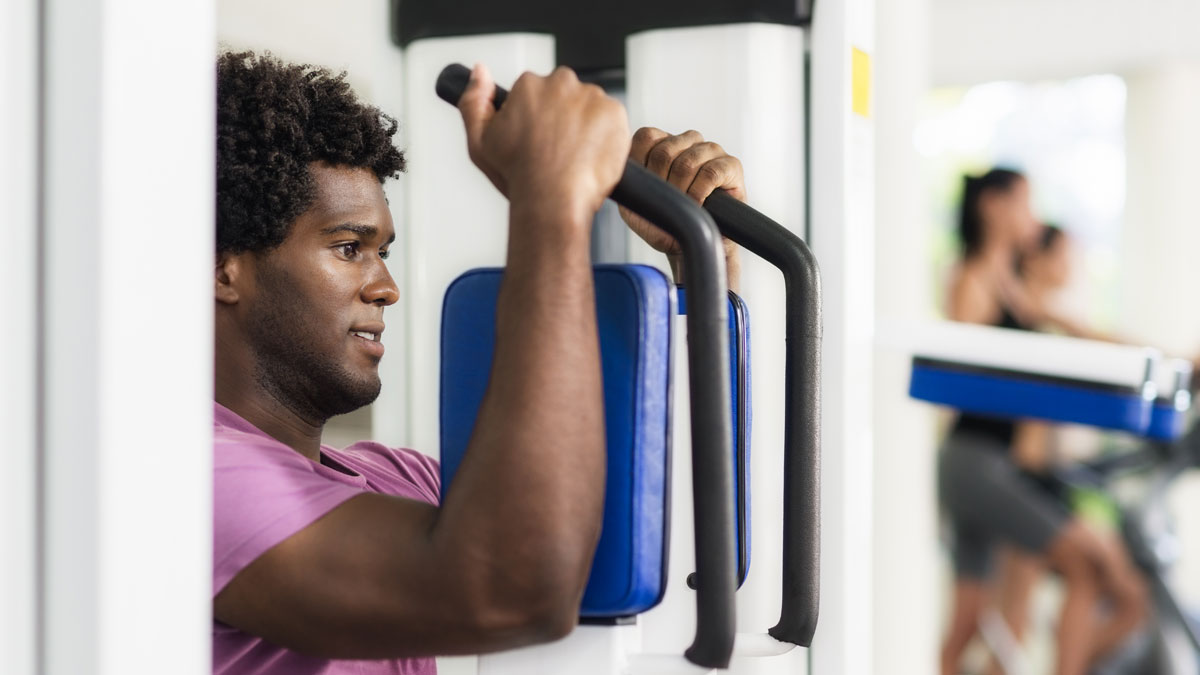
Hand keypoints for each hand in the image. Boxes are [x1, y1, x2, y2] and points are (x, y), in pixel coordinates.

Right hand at [458, 64, 629, 224]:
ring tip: (574, 157)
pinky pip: (612, 120)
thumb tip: (479, 71)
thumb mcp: (479, 140)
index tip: (537, 139)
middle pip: (565, 95)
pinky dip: (606, 136)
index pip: (536, 92)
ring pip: (589, 107)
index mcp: (529, 85)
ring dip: (585, 126)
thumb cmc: (518, 176)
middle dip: (562, 117)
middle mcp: (562, 83)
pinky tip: (591, 157)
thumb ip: (474, 100)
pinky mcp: (615, 113)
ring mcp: (592, 97)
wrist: (554, 201)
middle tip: (557, 149)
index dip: (536, 119)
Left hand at [621, 128, 744, 286]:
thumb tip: (624, 166)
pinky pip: (711, 172)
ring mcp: (710, 150)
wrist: (692, 247)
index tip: (650, 191)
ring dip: (682, 192)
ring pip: (687, 162)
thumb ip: (628, 182)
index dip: (644, 166)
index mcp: (663, 144)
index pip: (647, 137)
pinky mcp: (731, 164)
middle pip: (665, 151)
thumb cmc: (665, 225)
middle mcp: (687, 142)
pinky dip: (699, 194)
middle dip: (663, 185)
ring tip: (684, 207)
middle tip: (669, 204)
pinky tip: (699, 206)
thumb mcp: (636, 205)